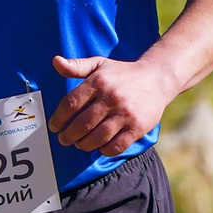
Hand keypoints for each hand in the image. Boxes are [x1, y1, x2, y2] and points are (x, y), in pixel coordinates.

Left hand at [49, 54, 177, 155]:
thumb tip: (56, 62)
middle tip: (64, 139)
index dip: (58, 118)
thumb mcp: (99, 64)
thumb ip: (76, 66)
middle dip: (68, 135)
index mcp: (99, 82)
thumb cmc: (124, 73)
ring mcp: (126, 113)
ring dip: (84, 144)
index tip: (54, 126)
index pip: (71, 104)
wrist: (158, 78)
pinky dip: (105, 150)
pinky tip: (100, 147)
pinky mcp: (138, 127)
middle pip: (82, 124)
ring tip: (80, 144)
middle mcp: (112, 98)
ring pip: (98, 137)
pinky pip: (117, 145)